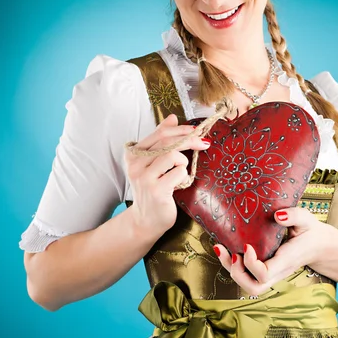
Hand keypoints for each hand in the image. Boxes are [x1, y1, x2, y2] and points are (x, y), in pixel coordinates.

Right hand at [124, 114, 210, 232]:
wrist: (146, 219)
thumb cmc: (153, 189)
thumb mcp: (153, 162)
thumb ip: (160, 140)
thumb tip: (172, 118)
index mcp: (133, 153)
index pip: (160, 133)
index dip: (180, 130)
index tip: (195, 130)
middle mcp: (135, 163)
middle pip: (167, 142)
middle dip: (189, 140)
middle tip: (204, 143)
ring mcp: (144, 177)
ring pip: (173, 155)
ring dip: (183, 162)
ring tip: (179, 172)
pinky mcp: (156, 190)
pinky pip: (179, 172)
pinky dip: (183, 176)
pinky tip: (177, 184)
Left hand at [214, 207, 337, 295]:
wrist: (318, 245)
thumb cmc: (310, 231)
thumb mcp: (306, 220)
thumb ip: (294, 216)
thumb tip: (277, 215)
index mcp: (286, 261)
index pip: (264, 274)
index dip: (250, 263)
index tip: (247, 245)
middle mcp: (277, 272)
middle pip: (253, 287)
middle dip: (236, 273)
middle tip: (232, 253)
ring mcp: (270, 274)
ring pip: (247, 285)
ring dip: (231, 271)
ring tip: (222, 250)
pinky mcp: (265, 271)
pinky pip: (246, 276)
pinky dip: (233, 266)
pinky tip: (226, 249)